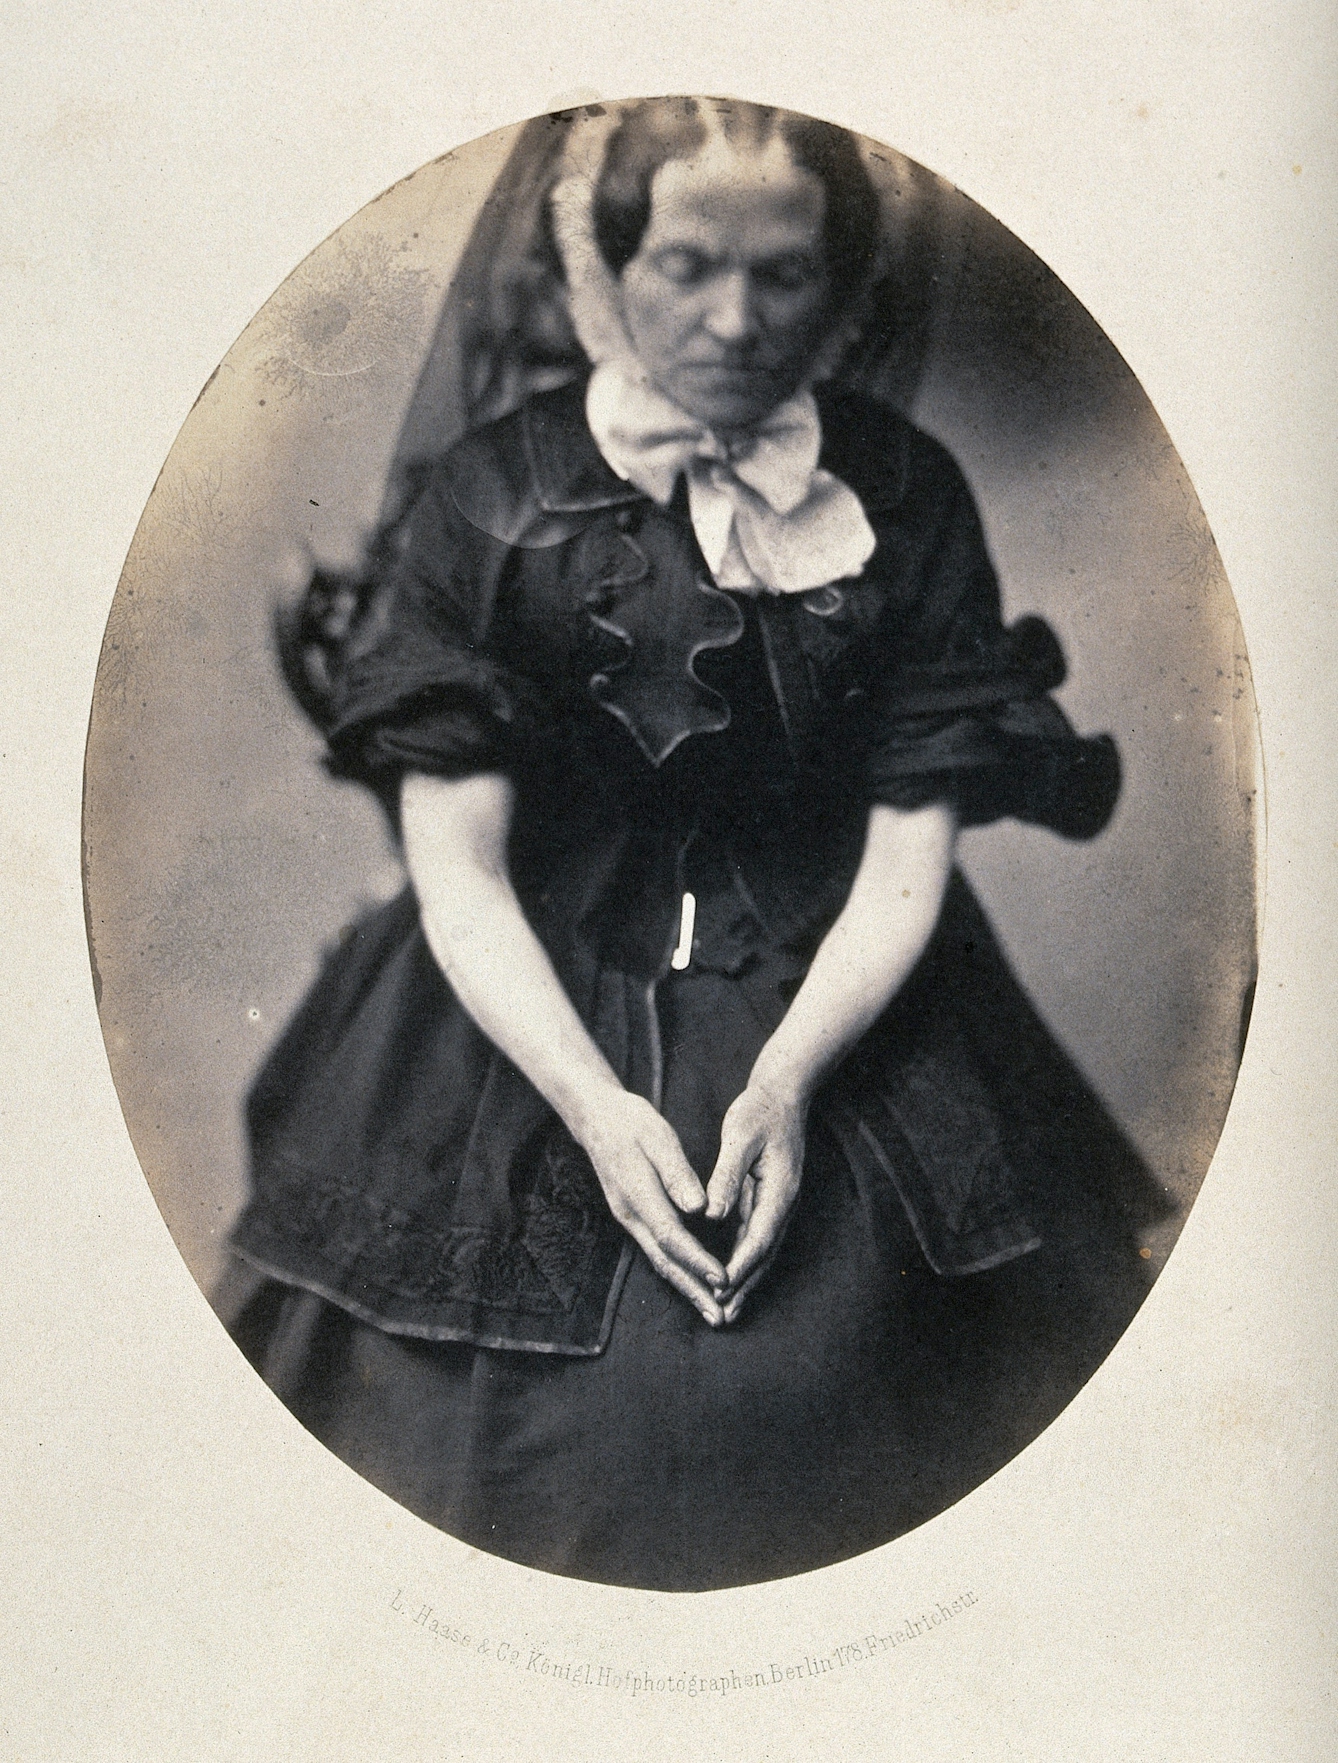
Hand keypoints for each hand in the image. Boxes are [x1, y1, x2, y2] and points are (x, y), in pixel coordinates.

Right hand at [580, 1090, 727, 1325]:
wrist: (596, 1118)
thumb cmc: (631, 1123)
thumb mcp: (658, 1137)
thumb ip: (677, 1174)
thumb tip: (698, 1208)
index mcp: (638, 1194)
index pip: (671, 1236)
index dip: (698, 1260)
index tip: (723, 1278)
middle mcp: (630, 1215)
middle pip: (664, 1261)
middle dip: (693, 1291)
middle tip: (720, 1317)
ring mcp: (629, 1219)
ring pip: (660, 1261)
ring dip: (686, 1288)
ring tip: (712, 1312)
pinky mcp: (634, 1218)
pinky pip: (658, 1251)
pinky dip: (678, 1271)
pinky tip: (693, 1284)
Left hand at [704, 1081, 807, 1323]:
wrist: (782, 1094)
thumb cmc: (759, 1111)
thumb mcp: (740, 1137)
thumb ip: (727, 1176)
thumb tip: (712, 1213)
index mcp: (779, 1190)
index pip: (759, 1237)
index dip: (740, 1266)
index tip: (721, 1288)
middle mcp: (783, 1203)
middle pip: (764, 1254)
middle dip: (745, 1286)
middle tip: (724, 1315)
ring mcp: (779, 1203)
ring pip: (761, 1250)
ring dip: (745, 1279)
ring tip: (726, 1307)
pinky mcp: (769, 1200)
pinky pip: (756, 1236)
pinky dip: (744, 1259)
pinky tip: (730, 1276)